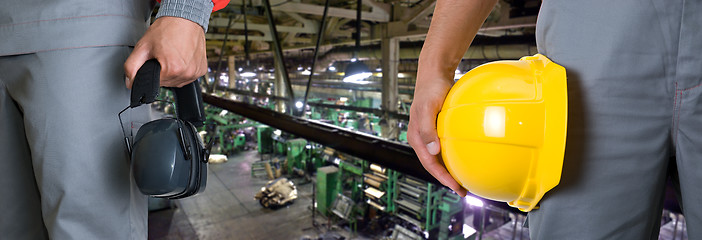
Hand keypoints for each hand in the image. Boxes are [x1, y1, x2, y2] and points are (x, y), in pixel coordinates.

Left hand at [125, 16, 207, 87]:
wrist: (185, 19)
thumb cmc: (167, 29)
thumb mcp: (143, 46)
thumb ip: (131, 66)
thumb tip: (130, 82)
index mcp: (172, 69)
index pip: (155, 83)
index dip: (152, 72)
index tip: (155, 59)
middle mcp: (187, 73)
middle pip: (167, 83)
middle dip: (162, 72)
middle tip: (163, 55)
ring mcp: (196, 72)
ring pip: (178, 81)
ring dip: (173, 73)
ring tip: (173, 56)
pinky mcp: (202, 70)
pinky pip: (188, 77)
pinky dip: (183, 70)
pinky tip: (182, 58)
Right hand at [407, 69, 467, 196]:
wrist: (434, 74)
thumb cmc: (431, 90)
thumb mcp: (428, 108)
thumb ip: (427, 130)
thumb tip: (433, 150)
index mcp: (416, 138)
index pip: (429, 164)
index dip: (442, 178)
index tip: (455, 187)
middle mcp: (422, 139)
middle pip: (433, 165)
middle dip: (446, 179)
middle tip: (462, 190)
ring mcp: (429, 135)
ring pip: (438, 158)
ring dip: (449, 170)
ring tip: (463, 179)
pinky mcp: (437, 129)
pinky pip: (445, 147)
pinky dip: (452, 156)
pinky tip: (464, 157)